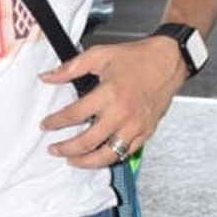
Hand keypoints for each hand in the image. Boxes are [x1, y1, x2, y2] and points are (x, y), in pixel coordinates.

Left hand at [39, 36, 183, 167]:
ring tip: (72, 160)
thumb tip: (48, 77)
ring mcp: (135, 126)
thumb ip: (71, 68)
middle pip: (87, 142)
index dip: (55, 122)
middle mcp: (122, 114)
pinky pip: (125, 153)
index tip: (46, 125)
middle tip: (54, 149)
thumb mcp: (100, 55)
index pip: (74, 115)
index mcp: (109, 94)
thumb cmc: (138, 58)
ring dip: (85, 162)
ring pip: (106, 155)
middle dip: (66, 148)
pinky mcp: (146, 132)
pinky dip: (108, 158)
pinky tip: (97, 157)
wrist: (169, 61)